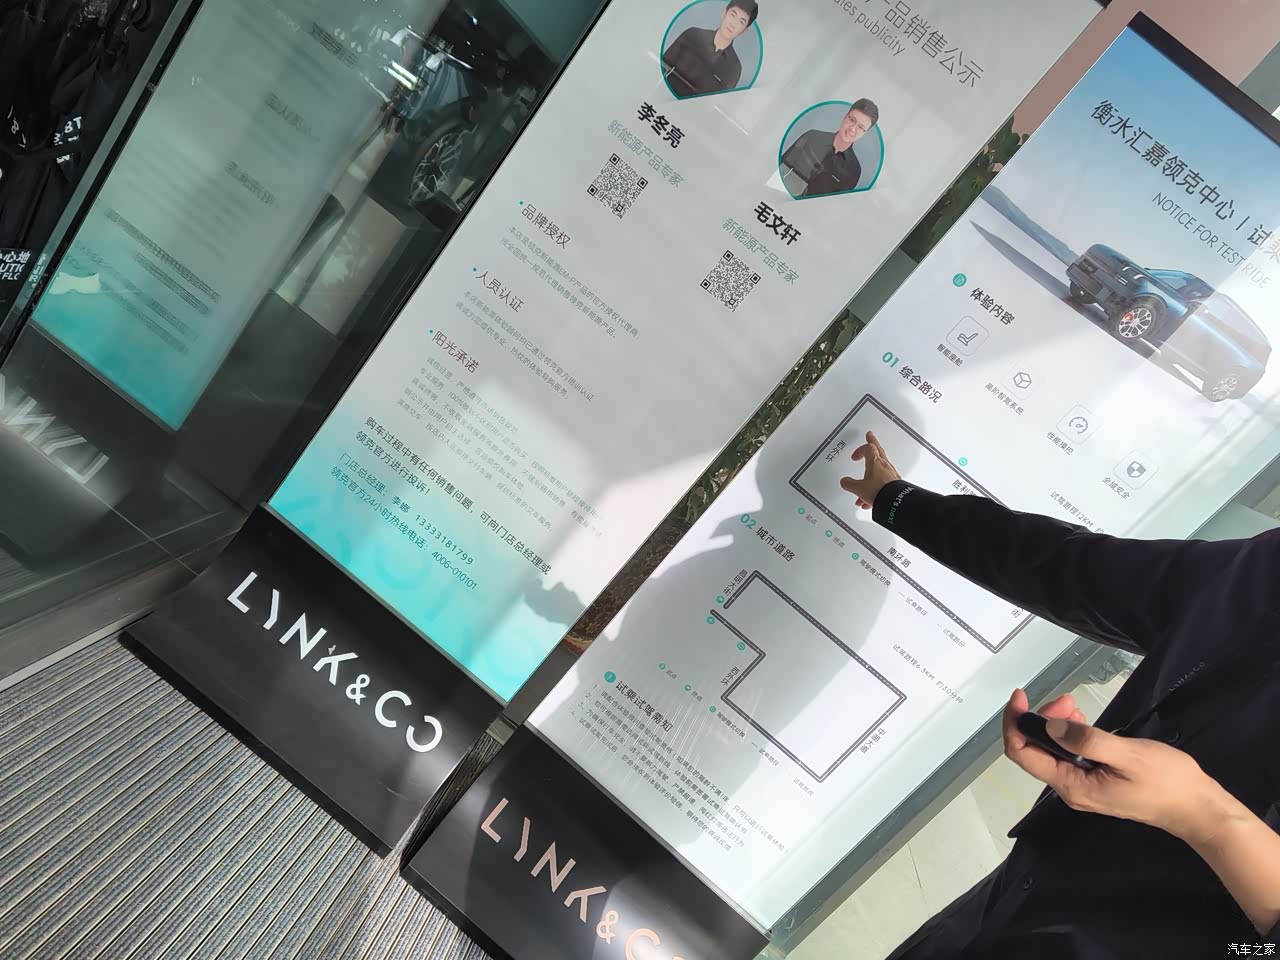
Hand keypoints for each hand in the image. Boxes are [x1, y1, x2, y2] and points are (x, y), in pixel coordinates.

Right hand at [839, 431, 900, 509]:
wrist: (895, 502)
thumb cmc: (879, 491)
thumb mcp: (858, 488)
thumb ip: (849, 484)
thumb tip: (844, 481)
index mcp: (875, 462)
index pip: (868, 448)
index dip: (860, 450)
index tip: (855, 455)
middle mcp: (884, 466)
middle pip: (878, 450)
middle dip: (873, 444)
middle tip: (871, 437)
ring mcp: (891, 474)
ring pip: (880, 470)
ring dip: (870, 475)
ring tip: (863, 485)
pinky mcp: (895, 483)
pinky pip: (883, 482)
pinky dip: (875, 487)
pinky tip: (869, 499)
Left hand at [1002, 688, 1229, 844]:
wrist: (1198, 808)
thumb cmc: (1167, 782)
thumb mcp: (1127, 755)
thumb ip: (1086, 740)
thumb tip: (1049, 725)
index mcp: (1072, 786)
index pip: (1022, 754)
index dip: (1014, 723)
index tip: (1021, 695)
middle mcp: (1071, 789)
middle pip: (1035, 749)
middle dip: (1041, 719)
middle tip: (1067, 700)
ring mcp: (1083, 786)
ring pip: (1052, 750)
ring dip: (1055, 724)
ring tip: (1074, 706)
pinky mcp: (1095, 780)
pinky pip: (1069, 754)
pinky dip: (1069, 733)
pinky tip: (1082, 720)